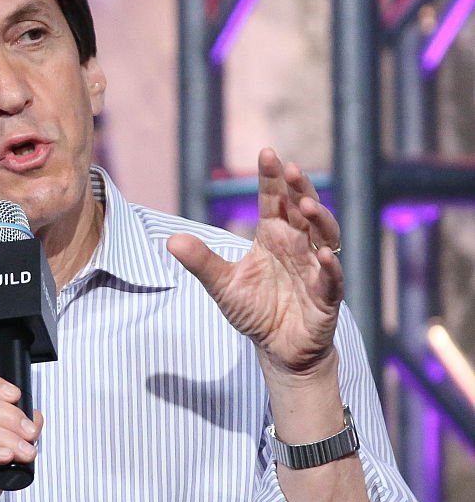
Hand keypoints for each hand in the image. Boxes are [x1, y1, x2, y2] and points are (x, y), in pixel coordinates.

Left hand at [166, 148, 343, 377]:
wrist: (278, 348)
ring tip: (306, 204)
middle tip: (290, 169)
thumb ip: (201, 261)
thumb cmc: (255, 309)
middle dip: (298, 188)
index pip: (274, 201)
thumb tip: (171, 240)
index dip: (272, 178)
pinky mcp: (327, 296)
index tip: (267, 153)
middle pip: (302, 210)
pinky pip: (331, 278)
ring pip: (324, 236)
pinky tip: (322, 255)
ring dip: (318, 219)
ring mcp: (315, 268)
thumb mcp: (222, 284)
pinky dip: (329, 266)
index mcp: (274, 236)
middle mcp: (298, 245)